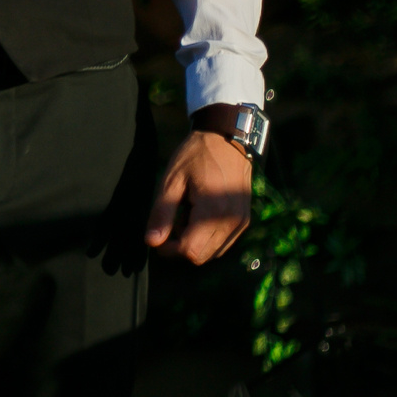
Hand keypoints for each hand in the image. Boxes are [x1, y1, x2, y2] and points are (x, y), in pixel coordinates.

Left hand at [145, 131, 252, 263]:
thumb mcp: (172, 181)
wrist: (227, 140)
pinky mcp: (244, 221)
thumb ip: (162, 213)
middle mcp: (232, 222)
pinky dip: (207, 239)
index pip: (190, 251)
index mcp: (213, 211)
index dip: (169, 249)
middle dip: (180, 246)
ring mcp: (241, 223)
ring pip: (213, 253)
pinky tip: (198, 217)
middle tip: (170, 222)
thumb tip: (152, 242)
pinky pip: (223, 243)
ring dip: (194, 243)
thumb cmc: (195, 156)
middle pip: (201, 256)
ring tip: (184, 216)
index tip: (158, 234)